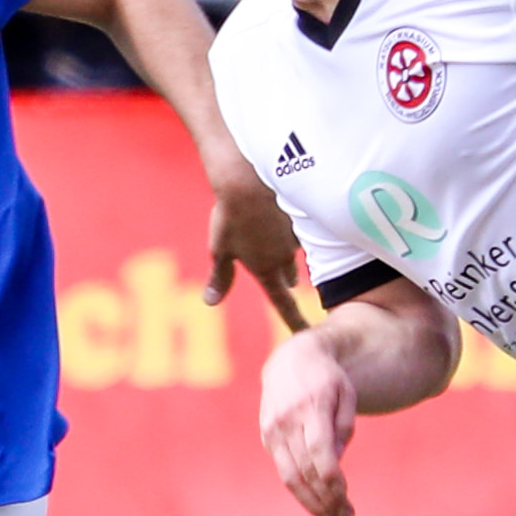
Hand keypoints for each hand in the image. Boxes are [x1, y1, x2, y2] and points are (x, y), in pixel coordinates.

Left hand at [204, 171, 310, 332]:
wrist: (250, 180)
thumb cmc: (230, 217)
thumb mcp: (220, 250)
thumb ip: (220, 277)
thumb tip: (210, 302)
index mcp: (265, 269)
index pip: (283, 303)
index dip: (294, 321)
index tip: (304, 336)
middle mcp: (285, 256)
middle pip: (289, 275)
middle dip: (286, 279)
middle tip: (288, 284)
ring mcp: (295, 236)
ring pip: (294, 250)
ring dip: (286, 250)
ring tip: (276, 241)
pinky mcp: (302, 214)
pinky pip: (297, 225)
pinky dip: (289, 223)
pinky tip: (279, 212)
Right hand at [257, 326, 358, 515]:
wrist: (289, 359)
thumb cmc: (327, 378)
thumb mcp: (346, 394)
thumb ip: (345, 428)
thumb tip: (336, 463)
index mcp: (310, 407)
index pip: (319, 453)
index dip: (333, 481)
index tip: (347, 499)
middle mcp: (287, 420)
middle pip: (304, 470)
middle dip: (325, 499)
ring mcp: (273, 430)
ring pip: (290, 476)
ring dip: (311, 502)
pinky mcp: (267, 436)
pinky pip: (284, 469)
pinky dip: (300, 489)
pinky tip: (317, 502)